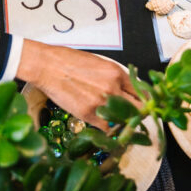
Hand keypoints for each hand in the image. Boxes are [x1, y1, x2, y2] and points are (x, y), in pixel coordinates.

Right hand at [17, 40, 137, 129]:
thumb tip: (125, 90)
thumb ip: (114, 77)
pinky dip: (107, 129)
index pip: (142, 93)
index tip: (140, 106)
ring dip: (121, 123)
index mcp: (117, 73)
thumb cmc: (69, 61)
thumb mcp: (98, 63)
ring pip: (123, 121)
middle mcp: (113, 88)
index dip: (142, 102)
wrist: (47, 66)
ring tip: (115, 122)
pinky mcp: (89, 114)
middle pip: (137, 109)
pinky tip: (103, 125)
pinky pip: (107, 129)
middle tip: (130, 117)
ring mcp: (102, 102)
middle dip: (136, 114)